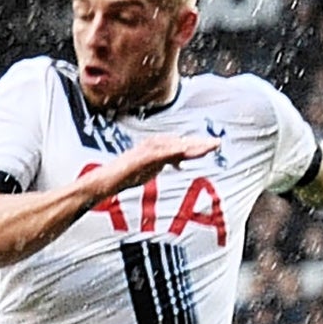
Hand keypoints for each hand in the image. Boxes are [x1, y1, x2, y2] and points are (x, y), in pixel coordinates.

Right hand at [95, 132, 221, 194]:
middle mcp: (152, 144)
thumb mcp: (149, 168)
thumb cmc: (123, 177)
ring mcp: (148, 150)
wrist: (105, 181)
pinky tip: (186, 152)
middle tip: (217, 143)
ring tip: (209, 146)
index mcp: (155, 145)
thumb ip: (164, 163)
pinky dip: (175, 152)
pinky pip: (163, 154)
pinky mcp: (143, 158)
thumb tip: (179, 162)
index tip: (212, 144)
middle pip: (181, 142)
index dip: (196, 144)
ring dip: (193, 146)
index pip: (180, 143)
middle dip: (199, 143)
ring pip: (175, 146)